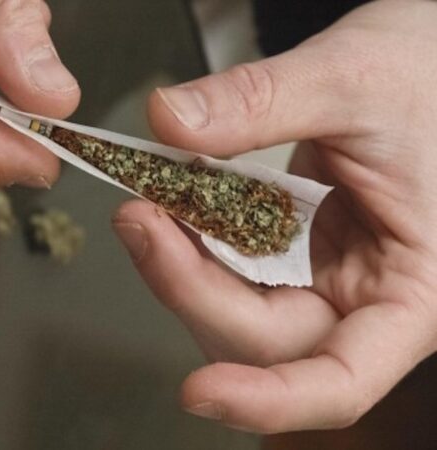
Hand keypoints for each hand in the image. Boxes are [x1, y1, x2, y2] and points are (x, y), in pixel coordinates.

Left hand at [113, 0, 436, 432]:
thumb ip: (261, 102)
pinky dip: (194, 239)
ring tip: (148, 205)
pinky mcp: (289, 245)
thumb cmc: (429, 74)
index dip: (270, 400)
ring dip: (181, 266)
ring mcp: (320, 272)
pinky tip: (173, 201)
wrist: (431, 55)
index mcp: (410, 290)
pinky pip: (229, 263)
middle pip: (263, 337)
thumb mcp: (352, 81)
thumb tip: (172, 121)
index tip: (200, 392)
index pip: (340, 380)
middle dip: (190, 288)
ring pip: (235, 307)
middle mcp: (361, 295)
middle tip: (142, 221)